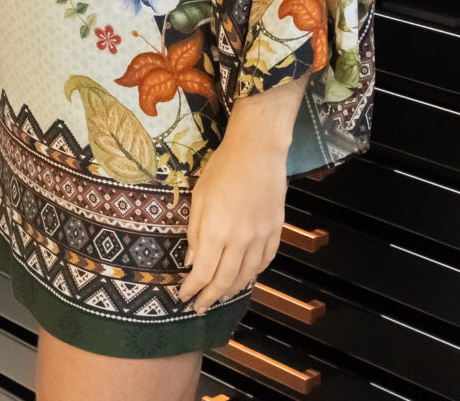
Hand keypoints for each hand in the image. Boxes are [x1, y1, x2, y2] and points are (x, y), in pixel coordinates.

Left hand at [178, 78, 303, 311]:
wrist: (257, 152)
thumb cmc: (221, 169)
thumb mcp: (198, 198)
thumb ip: (195, 232)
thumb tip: (191, 261)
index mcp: (216, 230)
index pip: (203, 272)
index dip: (192, 289)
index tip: (183, 297)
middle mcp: (240, 240)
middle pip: (225, 280)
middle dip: (209, 297)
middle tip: (199, 307)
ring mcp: (261, 237)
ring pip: (247, 275)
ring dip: (231, 290)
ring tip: (219, 297)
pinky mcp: (275, 231)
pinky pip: (264, 262)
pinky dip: (253, 275)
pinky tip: (244, 278)